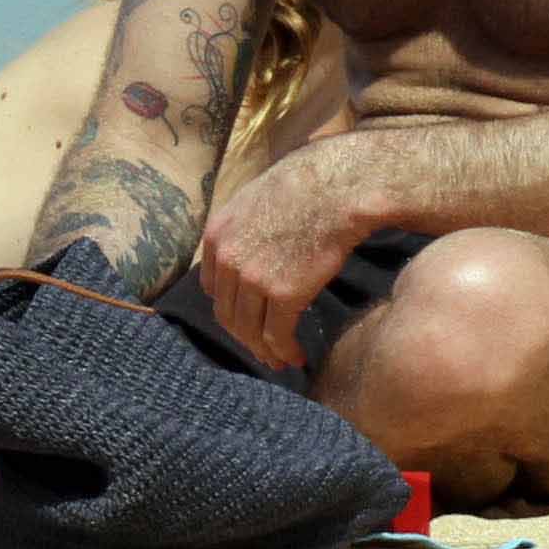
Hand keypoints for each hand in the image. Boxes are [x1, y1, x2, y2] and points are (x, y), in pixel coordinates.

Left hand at [192, 152, 363, 367]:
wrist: (334, 189)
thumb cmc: (304, 188)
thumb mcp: (253, 201)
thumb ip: (242, 229)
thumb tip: (251, 247)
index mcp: (217, 236)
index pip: (214, 287)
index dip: (230, 307)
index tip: (246, 319)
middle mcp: (228, 260)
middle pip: (228, 313)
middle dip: (244, 337)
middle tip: (261, 350)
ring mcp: (252, 279)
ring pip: (249, 329)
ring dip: (264, 350)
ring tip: (279, 360)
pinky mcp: (283, 294)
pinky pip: (276, 334)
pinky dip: (284, 351)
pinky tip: (295, 356)